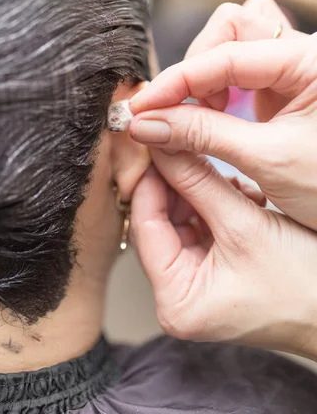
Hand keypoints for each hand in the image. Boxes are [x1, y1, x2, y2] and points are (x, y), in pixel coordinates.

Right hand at [130, 0, 316, 230]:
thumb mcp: (270, 161)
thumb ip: (204, 136)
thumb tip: (146, 124)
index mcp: (312, 60)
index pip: (227, 53)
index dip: (178, 80)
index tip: (143, 108)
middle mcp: (302, 55)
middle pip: (230, 29)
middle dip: (195, 70)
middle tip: (174, 114)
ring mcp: (291, 71)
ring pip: (231, 46)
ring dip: (204, 78)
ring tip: (195, 119)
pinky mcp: (281, 91)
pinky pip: (238, 73)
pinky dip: (215, 92)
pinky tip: (208, 118)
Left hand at [131, 158, 316, 359]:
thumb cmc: (301, 285)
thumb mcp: (243, 225)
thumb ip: (198, 181)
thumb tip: (162, 147)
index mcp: (175, 300)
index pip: (145, 227)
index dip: (149, 180)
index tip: (153, 146)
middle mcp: (178, 296)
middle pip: (162, 222)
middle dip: (182, 186)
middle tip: (189, 151)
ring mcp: (196, 284)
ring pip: (183, 220)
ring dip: (205, 194)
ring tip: (234, 182)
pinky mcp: (214, 272)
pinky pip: (203, 228)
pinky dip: (219, 207)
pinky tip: (243, 197)